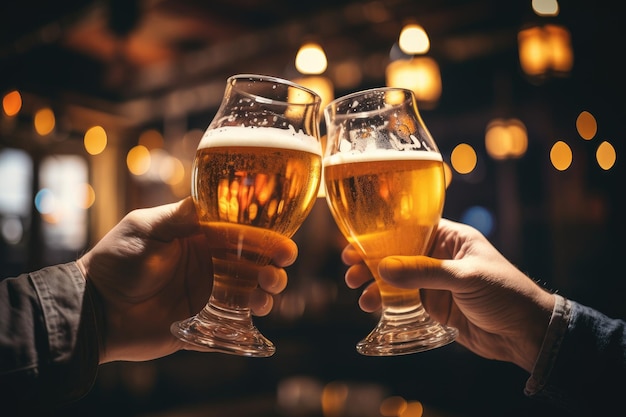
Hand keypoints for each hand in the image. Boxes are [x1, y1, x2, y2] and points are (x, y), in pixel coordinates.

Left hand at [76, 197, 296, 362]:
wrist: (94, 309)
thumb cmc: (116, 262)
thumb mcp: (145, 229)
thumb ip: (177, 216)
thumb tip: (205, 199)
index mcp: (196, 240)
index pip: (238, 236)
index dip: (264, 240)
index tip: (285, 246)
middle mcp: (205, 265)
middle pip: (249, 265)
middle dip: (270, 267)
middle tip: (279, 272)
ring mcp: (203, 295)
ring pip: (245, 293)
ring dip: (263, 292)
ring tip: (269, 294)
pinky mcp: (198, 323)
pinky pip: (229, 323)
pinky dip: (247, 321)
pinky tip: (256, 314)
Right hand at [342, 218, 554, 371]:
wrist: (526, 334)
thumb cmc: (505, 293)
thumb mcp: (465, 277)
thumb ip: (425, 272)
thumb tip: (383, 268)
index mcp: (450, 237)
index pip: (408, 227)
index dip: (380, 232)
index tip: (355, 240)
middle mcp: (438, 256)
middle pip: (395, 252)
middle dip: (370, 260)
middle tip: (350, 269)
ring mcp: (433, 281)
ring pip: (394, 278)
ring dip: (373, 283)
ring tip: (358, 292)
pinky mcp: (432, 306)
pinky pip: (401, 300)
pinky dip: (384, 302)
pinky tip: (370, 305)